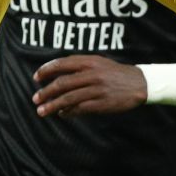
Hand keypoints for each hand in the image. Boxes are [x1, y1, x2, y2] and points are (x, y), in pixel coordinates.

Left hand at [31, 54, 147, 117]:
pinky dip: (68, 112)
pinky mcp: (102, 103)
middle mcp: (92, 74)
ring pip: (68, 98)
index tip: (36, 78)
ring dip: (52, 106)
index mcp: (89, 61)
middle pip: (62, 83)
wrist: (139, 83)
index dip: (46, 71)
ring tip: (42, 111)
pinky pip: (80, 109)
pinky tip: (61, 114)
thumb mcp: (98, 62)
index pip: (61, 64)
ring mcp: (97, 90)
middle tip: (35, 99)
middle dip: (46, 92)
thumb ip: (79, 66)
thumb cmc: (114, 73)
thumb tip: (55, 74)